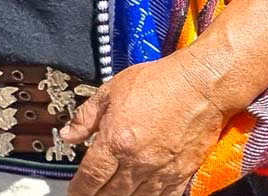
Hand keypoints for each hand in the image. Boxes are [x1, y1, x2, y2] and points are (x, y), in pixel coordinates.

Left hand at [62, 52, 228, 195]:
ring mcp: (162, 171)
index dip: (79, 188)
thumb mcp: (109, 92)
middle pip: (111, 193)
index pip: (91, 176)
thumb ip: (85, 117)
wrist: (199, 87)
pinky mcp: (182, 174)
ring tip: (110, 195)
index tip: (74, 191)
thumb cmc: (158, 83)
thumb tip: (68, 134)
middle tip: (89, 194)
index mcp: (116, 141)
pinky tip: (140, 195)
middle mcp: (138, 161)